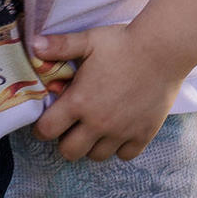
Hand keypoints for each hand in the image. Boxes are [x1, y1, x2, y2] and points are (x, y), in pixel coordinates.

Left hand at [31, 23, 184, 162]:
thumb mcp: (88, 41)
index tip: (46, 123)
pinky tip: (119, 131)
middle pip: (70, 152)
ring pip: (97, 156)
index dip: (42, 129)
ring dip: (92, 146)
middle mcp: (98, 123)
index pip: (48, 131)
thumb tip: (33, 45)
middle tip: (71, 127)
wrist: (163, 50)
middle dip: (65, 142)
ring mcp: (122, 131)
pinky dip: (120, 148)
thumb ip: (59, 46)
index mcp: (79, 102)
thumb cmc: (122, 43)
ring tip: (95, 130)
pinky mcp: (143, 134)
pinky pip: (125, 155)